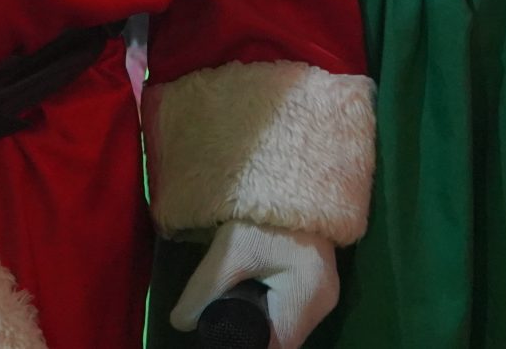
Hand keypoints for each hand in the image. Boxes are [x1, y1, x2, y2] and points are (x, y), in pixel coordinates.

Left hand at [171, 222, 339, 348]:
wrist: (284, 173)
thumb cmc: (260, 214)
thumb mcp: (227, 254)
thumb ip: (202, 292)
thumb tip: (180, 323)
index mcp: (307, 296)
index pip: (279, 345)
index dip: (250, 343)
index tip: (224, 333)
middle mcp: (324, 301)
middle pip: (286, 338)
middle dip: (254, 333)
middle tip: (224, 317)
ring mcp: (326, 290)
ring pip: (289, 324)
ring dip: (263, 320)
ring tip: (236, 304)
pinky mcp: (318, 280)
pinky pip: (293, 308)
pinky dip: (271, 307)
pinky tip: (252, 295)